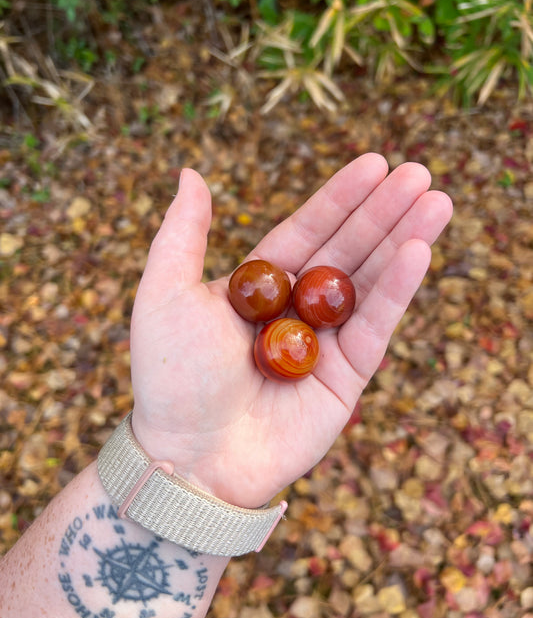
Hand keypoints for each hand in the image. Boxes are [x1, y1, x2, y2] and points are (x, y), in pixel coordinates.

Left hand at [129, 153, 452, 508]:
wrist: (192, 456)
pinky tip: (420, 249)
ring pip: (370, 282)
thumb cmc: (172, 374)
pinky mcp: (347, 377)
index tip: (374, 162)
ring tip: (437, 199)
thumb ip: (182, 233)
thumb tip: (192, 172)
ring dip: (404, 239)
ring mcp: (324, 343)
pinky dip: (399, 288)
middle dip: (383, 211)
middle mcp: (295, 309)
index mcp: (258, 286)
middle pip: (347, 249)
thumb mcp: (165, 293)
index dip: (339, 197)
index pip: (306, 230)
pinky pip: (376, 325)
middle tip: (420, 172)